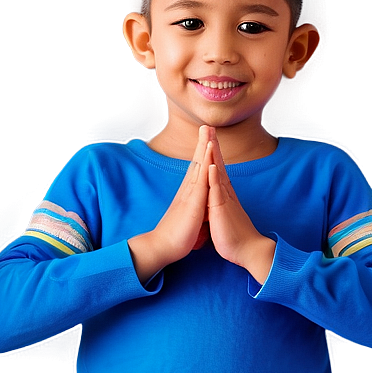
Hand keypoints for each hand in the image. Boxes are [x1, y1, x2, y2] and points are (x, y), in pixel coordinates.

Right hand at [128, 124, 209, 281]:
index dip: (202, 155)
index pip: (197, 171)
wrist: (163, 246)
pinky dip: (205, 162)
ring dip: (203, 147)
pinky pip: (201, 178)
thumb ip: (194, 211)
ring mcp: (189, 194)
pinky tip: (208, 151)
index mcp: (189, 195)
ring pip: (198, 166)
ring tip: (207, 130)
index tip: (206, 140)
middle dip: (202, 143)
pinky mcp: (192, 201)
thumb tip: (199, 211)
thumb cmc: (176, 236)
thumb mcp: (190, 220)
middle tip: (206, 126)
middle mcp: (188, 190)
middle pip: (197, 162)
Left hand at [205, 131, 274, 282]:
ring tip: (209, 136)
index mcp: (222, 194)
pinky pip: (218, 191)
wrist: (246, 250)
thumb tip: (214, 200)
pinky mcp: (223, 208)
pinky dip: (214, 177)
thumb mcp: (221, 216)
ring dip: (214, 154)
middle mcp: (224, 192)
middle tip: (208, 126)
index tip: (207, 137)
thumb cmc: (233, 236)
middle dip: (213, 144)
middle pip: (218, 163)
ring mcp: (224, 199)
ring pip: (218, 172)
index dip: (211, 153)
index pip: (216, 168)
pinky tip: (211, 165)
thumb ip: (217, 205)